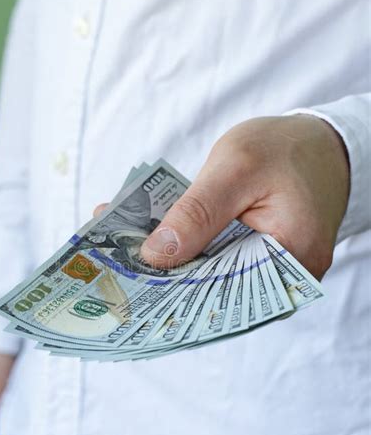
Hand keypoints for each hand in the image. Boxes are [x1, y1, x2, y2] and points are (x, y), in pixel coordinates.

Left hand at [139, 115, 348, 278]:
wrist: (317, 142)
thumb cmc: (286, 148)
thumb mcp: (236, 169)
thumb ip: (196, 213)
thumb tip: (155, 255)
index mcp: (291, 260)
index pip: (222, 292)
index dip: (171, 289)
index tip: (127, 280)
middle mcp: (283, 279)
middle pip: (214, 289)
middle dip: (165, 276)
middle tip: (116, 263)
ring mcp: (270, 272)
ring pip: (212, 277)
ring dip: (172, 261)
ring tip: (126, 247)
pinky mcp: (256, 260)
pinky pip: (218, 263)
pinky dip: (189, 250)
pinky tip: (155, 236)